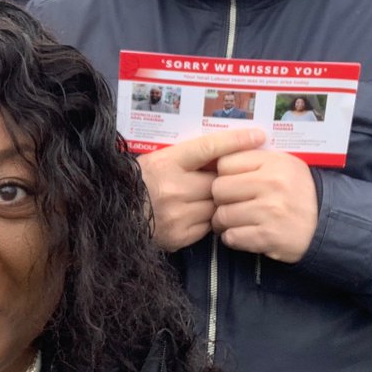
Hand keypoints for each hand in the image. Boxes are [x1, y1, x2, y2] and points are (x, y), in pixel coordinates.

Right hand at [138, 128, 266, 250]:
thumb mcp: (156, 160)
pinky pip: (208, 225)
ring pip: (217, 204)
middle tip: (229, 176)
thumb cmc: (136, 183)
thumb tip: (223, 152)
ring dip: (218, 200)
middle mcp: (172, 188)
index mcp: (165, 162)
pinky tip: (197, 213)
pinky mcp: (179, 235)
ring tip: (206, 196)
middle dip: (225, 179)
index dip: (235, 141)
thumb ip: (185, 157)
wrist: (113, 216)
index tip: (258, 136)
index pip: (209, 148)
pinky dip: (208, 219)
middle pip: (219, 180)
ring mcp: (177, 214)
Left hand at [211, 148, 317, 262]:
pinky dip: (232, 238)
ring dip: (223, 222)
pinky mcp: (269, 236)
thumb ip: (254, 159)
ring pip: (222, 215)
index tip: (230, 182)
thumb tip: (216, 158)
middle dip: (220, 199)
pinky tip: (242, 234)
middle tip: (227, 204)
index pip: (225, 162)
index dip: (222, 174)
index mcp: (274, 162)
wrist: (327, 224)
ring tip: (233, 221)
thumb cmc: (298, 193)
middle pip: (219, 188)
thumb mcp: (284, 165)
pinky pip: (232, 237)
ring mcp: (270, 211)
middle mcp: (272, 184)